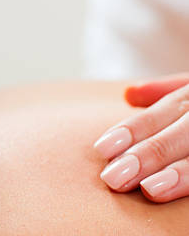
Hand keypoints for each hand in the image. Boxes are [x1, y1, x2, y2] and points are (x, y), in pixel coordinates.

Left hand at [94, 73, 188, 202]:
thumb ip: (166, 91)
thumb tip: (128, 94)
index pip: (163, 110)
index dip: (134, 129)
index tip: (102, 149)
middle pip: (182, 133)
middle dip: (149, 154)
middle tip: (114, 178)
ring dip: (180, 172)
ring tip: (151, 190)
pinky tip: (175, 190)